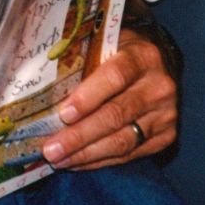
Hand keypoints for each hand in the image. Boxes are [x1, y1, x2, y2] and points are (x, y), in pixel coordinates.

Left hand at [41, 27, 177, 169]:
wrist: (160, 63)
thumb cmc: (119, 50)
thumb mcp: (104, 42)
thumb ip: (81, 56)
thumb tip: (39, 79)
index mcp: (142, 56)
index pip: (115, 77)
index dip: (88, 97)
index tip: (63, 114)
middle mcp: (159, 87)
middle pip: (115, 115)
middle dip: (79, 135)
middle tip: (50, 148)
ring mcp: (165, 114)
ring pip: (122, 140)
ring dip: (86, 153)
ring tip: (57, 159)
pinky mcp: (166, 136)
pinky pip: (130, 154)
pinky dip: (100, 160)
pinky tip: (77, 162)